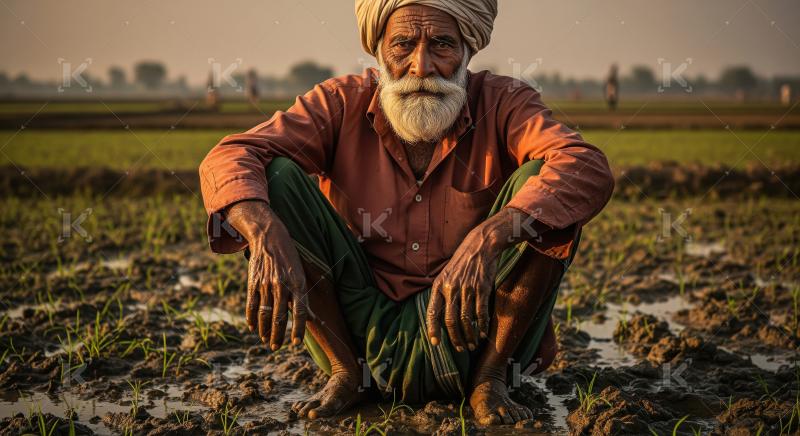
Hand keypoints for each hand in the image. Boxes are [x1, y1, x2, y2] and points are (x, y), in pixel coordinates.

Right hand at [226, 200, 309, 350]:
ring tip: (266, 340)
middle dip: (278, 335)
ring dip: (265, 330)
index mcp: (297, 283)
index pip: (299, 312)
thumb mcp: (301, 273)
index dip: (298, 329)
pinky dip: (252, 319)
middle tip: (277, 347)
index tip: (296, 343)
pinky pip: (251, 305)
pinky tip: (253, 328)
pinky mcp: (253, 283)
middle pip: (279, 317)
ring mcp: (265, 285)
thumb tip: (309, 317)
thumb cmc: (289, 257)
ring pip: (265, 314)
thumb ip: (302, 295)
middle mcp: (282, 285)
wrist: (268, 237)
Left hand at [426, 209, 514, 351]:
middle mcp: (452, 288)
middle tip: (460, 348)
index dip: (433, 329)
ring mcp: (468, 289)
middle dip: (455, 339)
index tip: (435, 342)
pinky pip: (481, 313)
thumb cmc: (463, 260)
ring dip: (469, 336)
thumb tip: (440, 314)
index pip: (433, 312)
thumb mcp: (446, 273)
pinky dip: (483, 326)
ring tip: (472, 345)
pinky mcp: (483, 289)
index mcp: (439, 285)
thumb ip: (442, 291)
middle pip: (450, 321)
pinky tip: (484, 333)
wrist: (481, 244)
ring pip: (466, 320)